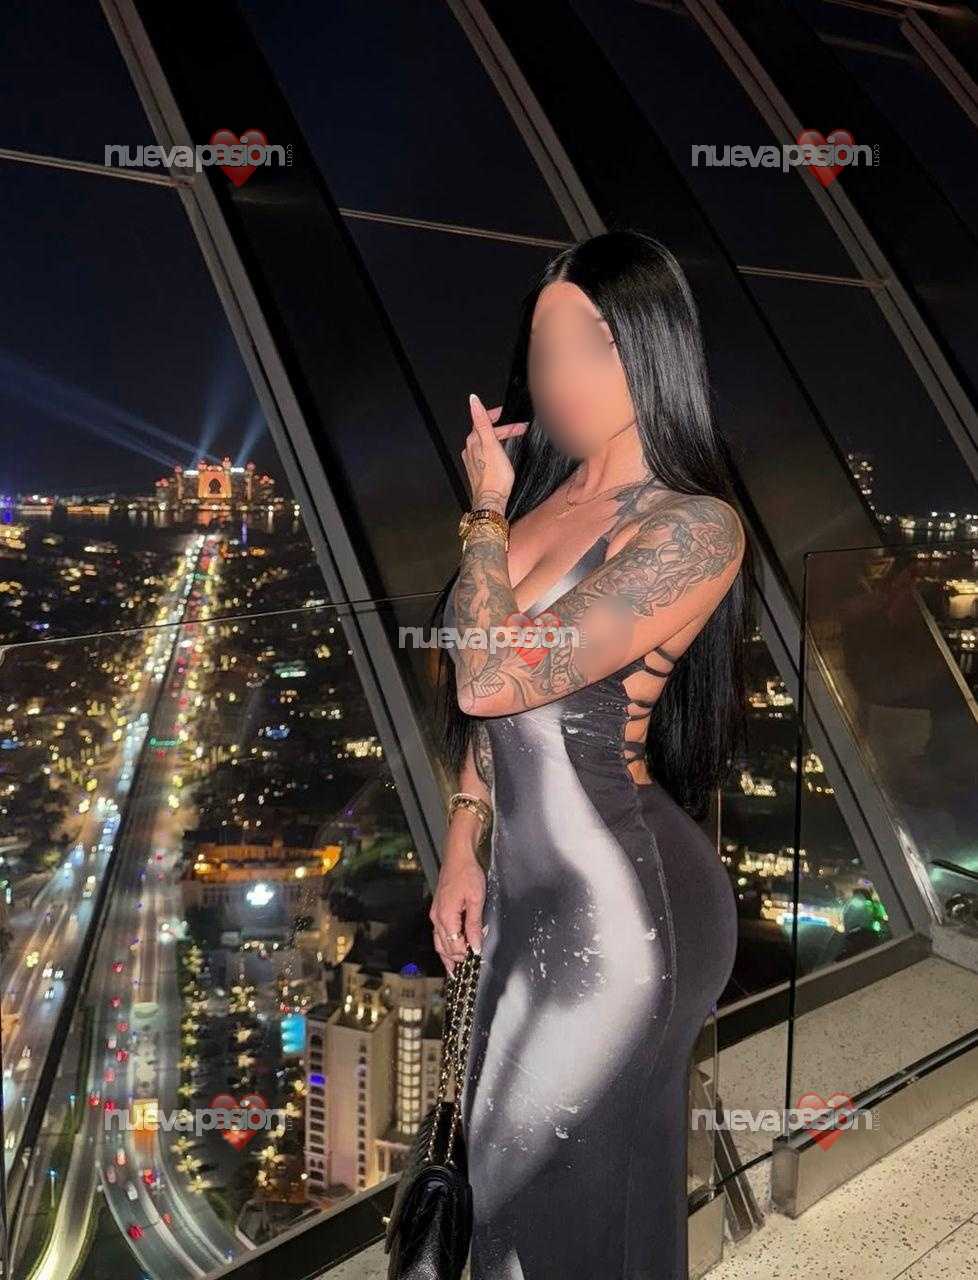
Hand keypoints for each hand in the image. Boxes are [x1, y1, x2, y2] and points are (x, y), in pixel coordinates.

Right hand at [430, 848, 486, 975]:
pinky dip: (444, 944)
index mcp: (446, 917)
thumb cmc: (468, 874)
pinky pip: (439, 933)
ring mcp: (436, 913)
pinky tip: (449, 948)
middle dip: (455, 959)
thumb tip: (475, 946)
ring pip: (439, 941)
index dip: (465, 955)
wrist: (458, 856)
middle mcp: (437, 917)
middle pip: (444, 947)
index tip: (476, 959)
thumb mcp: (476, 899)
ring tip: (453, 970)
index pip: (454, 946)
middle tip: (464, 972)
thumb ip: (474, 925)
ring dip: (446, 956)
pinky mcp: (438, 909)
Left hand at [462, 394, 528, 512]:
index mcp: (473, 441)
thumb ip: (481, 420)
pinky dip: (496, 448)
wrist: (491, 500)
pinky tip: (503, 453)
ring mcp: (474, 461)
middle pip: (486, 431)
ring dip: (500, 437)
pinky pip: (487, 453)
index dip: (496, 414)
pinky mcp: (479, 470)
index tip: (506, 412)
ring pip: (487, 442)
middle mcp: (470, 450)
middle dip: (503, 427)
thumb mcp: (490, 443)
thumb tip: (473, 400)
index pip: (482, 420)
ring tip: (514, 437)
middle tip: (519, 428)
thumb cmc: (494, 476)